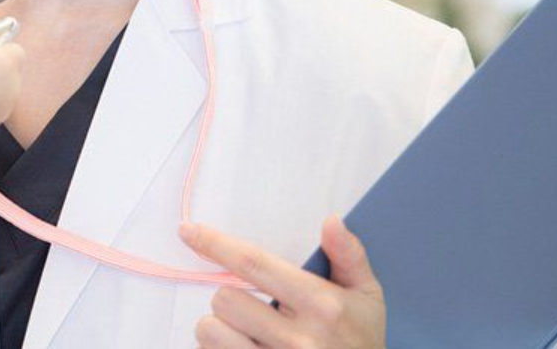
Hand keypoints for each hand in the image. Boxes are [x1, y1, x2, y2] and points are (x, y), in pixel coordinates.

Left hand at [180, 215, 385, 348]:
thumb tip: (331, 221)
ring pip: (211, 331)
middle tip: (255, 310)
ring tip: (247, 334)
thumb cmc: (361, 340)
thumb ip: (348, 256)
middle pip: (224, 298)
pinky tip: (243, 347)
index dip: (215, 244)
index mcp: (321, 305)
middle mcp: (298, 339)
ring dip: (221, 329)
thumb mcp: (367, 298)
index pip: (254, 264)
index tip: (189, 231)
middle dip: (231, 299)